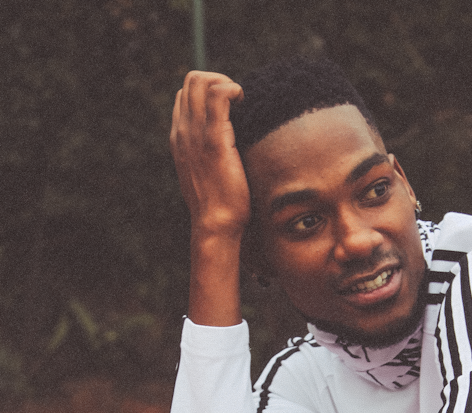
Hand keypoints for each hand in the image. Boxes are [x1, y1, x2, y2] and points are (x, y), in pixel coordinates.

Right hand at [170, 70, 250, 238]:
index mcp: (179, 138)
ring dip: (224, 82)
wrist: (215, 225)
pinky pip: (217, 97)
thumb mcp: (206, 175)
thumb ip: (207, 156)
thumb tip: (226, 147)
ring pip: (200, 82)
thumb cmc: (218, 204)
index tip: (229, 108)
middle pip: (190, 81)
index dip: (208, 92)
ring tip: (240, 100)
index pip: (185, 96)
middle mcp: (183, 132)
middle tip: (236, 100)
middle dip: (216, 79)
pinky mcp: (214, 141)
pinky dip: (231, 89)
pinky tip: (243, 100)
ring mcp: (195, 135)